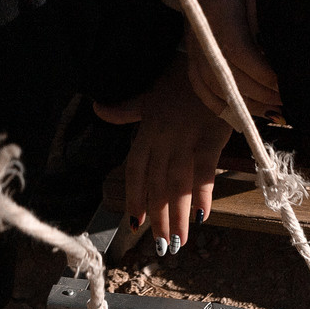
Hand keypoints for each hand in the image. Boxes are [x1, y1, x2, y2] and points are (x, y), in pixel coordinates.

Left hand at [110, 61, 234, 252]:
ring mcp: (187, 140)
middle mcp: (163, 139)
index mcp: (147, 131)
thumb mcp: (150, 93)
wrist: (211, 62)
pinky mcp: (211, 139)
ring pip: (177, 184)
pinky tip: (203, 216)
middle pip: (157, 184)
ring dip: (178, 215)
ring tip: (179, 242)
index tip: (136, 222)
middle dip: (159, 217)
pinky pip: (204, 171)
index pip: (136, 170)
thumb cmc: (181, 79)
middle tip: (161, 247)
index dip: (135, 197)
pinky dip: (203, 194)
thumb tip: (98, 109)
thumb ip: (126, 109)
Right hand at [186, 0, 278, 121]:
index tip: (286, 84)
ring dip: (248, 106)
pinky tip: (246, 115)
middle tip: (290, 103)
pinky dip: (224, 107)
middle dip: (262, 94)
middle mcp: (200, 36)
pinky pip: (203, 90)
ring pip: (217, 89)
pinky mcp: (192, 59)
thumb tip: (282, 53)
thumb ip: (265, 19)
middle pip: (228, 76)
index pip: (239, 52)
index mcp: (217, 12)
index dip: (263, 74)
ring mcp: (193, 50)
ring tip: (276, 112)